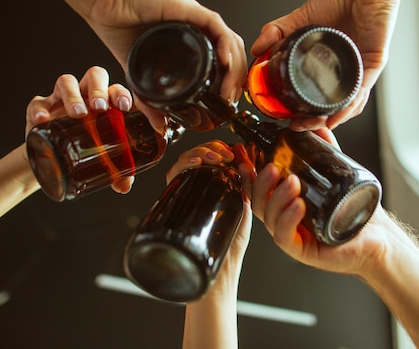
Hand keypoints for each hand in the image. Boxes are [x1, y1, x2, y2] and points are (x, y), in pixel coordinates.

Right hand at [24, 65, 133, 193]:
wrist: (53, 158)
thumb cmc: (84, 149)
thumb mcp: (102, 159)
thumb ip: (117, 171)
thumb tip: (125, 185)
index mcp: (106, 103)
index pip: (117, 89)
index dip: (123, 94)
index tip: (125, 107)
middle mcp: (86, 95)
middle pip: (95, 76)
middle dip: (98, 89)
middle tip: (99, 108)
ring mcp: (62, 98)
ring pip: (67, 82)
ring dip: (73, 95)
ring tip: (77, 113)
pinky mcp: (40, 107)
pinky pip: (38, 102)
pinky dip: (39, 109)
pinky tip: (42, 119)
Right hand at [83, 0, 246, 131]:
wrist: (101, 4)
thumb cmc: (119, 29)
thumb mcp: (138, 77)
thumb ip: (150, 102)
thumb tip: (161, 127)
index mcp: (192, 42)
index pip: (225, 60)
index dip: (232, 81)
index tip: (228, 101)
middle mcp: (198, 29)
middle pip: (233, 52)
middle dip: (238, 78)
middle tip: (230, 100)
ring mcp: (195, 18)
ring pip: (230, 40)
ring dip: (236, 65)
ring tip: (229, 89)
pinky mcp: (187, 8)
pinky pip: (215, 25)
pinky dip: (225, 44)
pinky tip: (225, 62)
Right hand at [167, 141, 252, 295]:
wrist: (220, 270)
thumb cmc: (231, 243)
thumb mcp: (244, 204)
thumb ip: (245, 182)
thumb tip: (245, 155)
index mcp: (211, 186)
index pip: (208, 156)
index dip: (218, 147)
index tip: (232, 150)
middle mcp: (194, 188)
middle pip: (195, 155)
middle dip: (210, 148)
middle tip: (224, 155)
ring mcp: (184, 193)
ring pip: (183, 161)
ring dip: (199, 152)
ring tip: (215, 159)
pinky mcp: (174, 200)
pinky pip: (172, 176)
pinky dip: (182, 164)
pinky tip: (196, 164)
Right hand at [238, 128, 385, 276]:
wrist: (378, 236)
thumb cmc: (356, 213)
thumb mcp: (337, 177)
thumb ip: (326, 153)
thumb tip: (319, 127)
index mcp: (286, 204)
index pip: (260, 188)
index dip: (248, 173)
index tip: (243, 156)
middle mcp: (285, 219)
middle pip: (259, 202)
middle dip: (261, 183)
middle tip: (274, 168)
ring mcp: (292, 236)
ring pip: (269, 218)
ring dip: (277, 198)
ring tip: (293, 183)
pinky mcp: (302, 251)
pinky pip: (285, 236)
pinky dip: (288, 220)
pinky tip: (298, 206)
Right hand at [250, 0, 418, 130]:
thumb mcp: (300, 19)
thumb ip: (276, 33)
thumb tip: (256, 49)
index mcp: (330, 66)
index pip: (317, 97)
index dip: (303, 113)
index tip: (287, 121)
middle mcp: (346, 71)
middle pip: (332, 108)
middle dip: (315, 123)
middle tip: (297, 126)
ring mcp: (360, 70)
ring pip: (348, 105)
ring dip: (331, 119)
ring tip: (313, 124)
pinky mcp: (373, 64)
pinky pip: (361, 91)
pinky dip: (348, 106)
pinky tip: (336, 115)